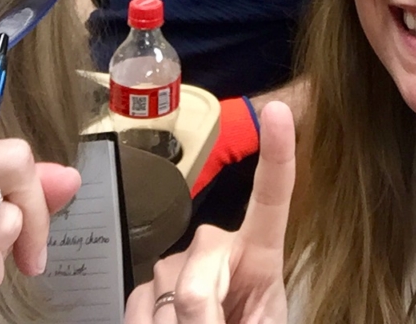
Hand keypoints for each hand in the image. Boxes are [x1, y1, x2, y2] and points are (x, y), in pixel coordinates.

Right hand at [125, 101, 294, 323]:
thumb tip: (189, 300)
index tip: (279, 112)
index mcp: (259, 254)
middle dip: (202, 309)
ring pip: (163, 285)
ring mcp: (179, 263)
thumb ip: (223, 310)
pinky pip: (135, 303)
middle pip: (201, 261)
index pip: (270, 199)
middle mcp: (217, 247)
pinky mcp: (145, 285)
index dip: (277, 156)